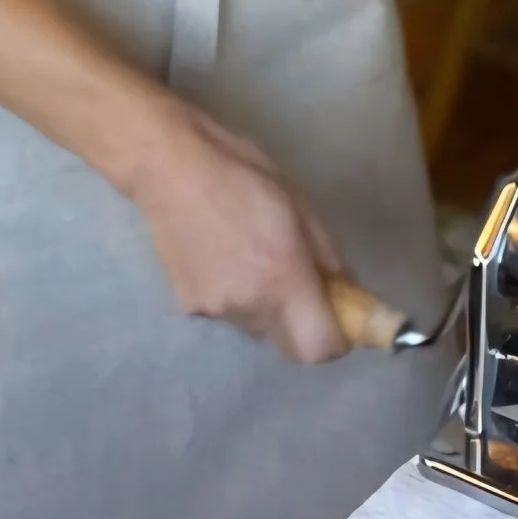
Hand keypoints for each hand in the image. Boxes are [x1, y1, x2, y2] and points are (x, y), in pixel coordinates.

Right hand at [124, 100, 350, 362]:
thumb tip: (347, 289)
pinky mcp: (189, 307)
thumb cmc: (243, 173)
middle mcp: (249, 306)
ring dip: (270, 308)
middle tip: (305, 285)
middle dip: (306, 326)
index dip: (339, 338)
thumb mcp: (300, 203)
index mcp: (282, 277)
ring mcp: (215, 311)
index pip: (320, 348)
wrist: (170, 170)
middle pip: (290, 345)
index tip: (344, 313)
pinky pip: (229, 315)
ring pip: (259, 329)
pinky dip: (239, 297)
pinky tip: (225, 257)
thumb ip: (326, 255)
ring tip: (255, 258)